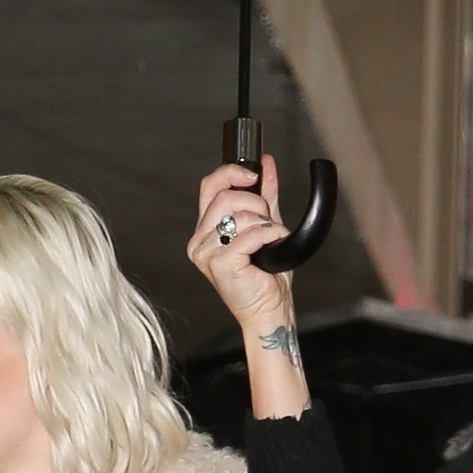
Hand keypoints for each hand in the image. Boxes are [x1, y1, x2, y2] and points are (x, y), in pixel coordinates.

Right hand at [188, 157, 295, 334]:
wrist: (269, 309)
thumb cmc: (265, 277)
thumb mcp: (266, 225)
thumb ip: (265, 195)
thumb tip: (266, 164)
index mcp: (206, 230)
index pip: (209, 187)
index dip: (230, 174)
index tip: (253, 175)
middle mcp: (200, 241)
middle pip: (224, 197)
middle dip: (254, 203)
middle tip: (268, 220)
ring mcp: (206, 254)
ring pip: (237, 216)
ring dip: (264, 223)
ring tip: (271, 239)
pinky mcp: (219, 265)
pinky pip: (247, 235)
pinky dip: (267, 235)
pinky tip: (272, 245)